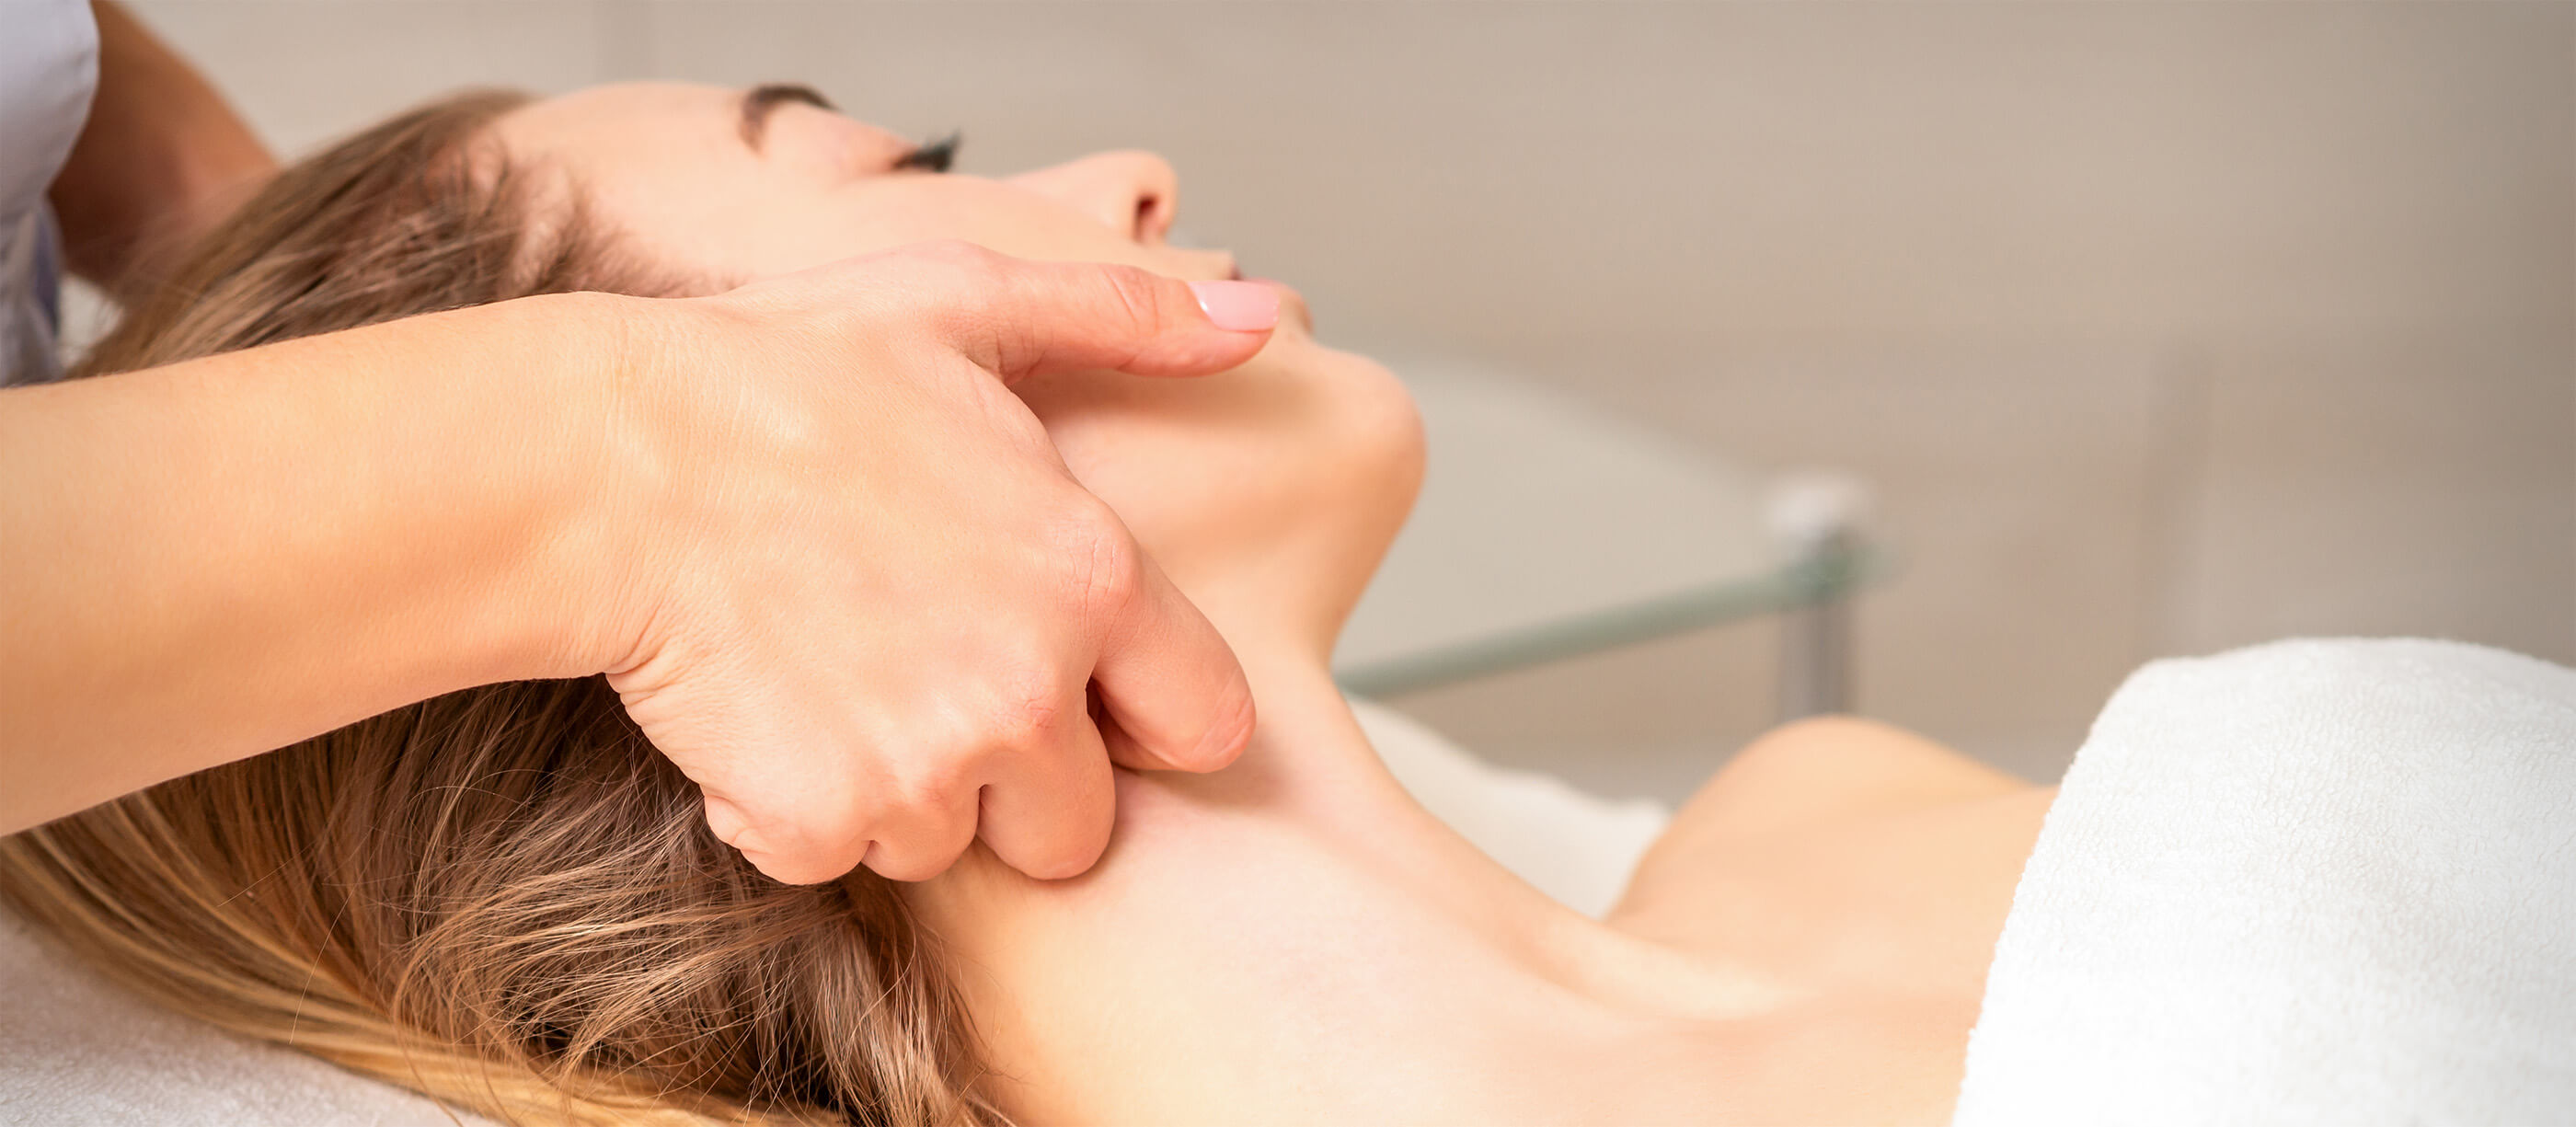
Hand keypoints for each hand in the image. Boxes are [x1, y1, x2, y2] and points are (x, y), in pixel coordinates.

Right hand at [580, 242, 1280, 884]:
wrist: (606, 460)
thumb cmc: (779, 371)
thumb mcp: (966, 303)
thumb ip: (1127, 322)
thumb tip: (1263, 323)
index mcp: (1088, 577)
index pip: (1206, 724)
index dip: (1144, 716)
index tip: (1083, 690)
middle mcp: (1027, 690)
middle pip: (1076, 823)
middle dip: (1016, 780)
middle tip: (924, 680)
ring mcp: (924, 766)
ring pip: (950, 844)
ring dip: (901, 790)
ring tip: (832, 673)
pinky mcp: (821, 819)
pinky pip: (835, 859)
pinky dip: (796, 812)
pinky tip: (762, 712)